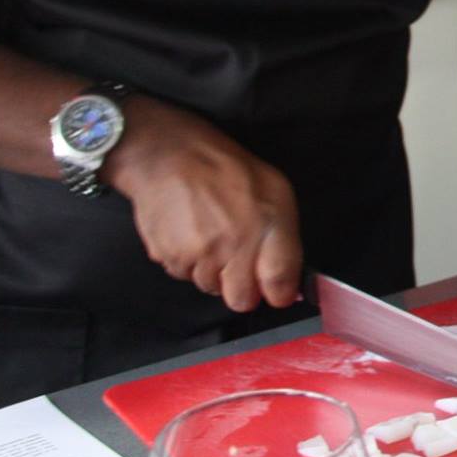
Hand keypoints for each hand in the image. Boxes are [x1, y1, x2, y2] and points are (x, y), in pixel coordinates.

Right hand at [103, 99, 302, 313]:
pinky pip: (184, 275)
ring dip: (213, 271)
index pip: (279, 290)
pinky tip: (189, 231)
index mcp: (265, 229)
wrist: (168, 155)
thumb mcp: (276, 191)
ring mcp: (197, 257)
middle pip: (241, 301)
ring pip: (210, 287)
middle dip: (243, 287)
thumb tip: (288, 281)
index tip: (276, 285)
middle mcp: (232, 249)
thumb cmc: (225, 168)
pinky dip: (188, 261)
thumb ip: (285, 238)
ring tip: (210, 233)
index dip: (279, 291)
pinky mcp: (169, 259)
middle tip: (238, 258)